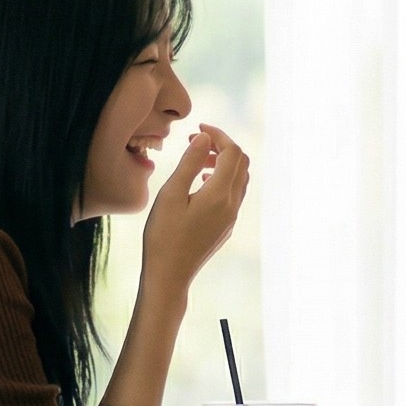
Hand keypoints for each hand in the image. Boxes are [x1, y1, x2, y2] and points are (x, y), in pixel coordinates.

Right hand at [141, 124, 249, 295]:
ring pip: (240, 179)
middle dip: (222, 147)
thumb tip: (204, 138)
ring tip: (198, 162)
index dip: (218, 135)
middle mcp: (232, 205)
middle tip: (195, 144)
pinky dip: (223, 180)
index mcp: (220, 194)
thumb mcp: (171, 194)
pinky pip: (234, 194)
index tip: (197, 130)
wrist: (170, 275)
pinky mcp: (226, 227)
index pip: (232, 152)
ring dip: (224, 163)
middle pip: (241, 163)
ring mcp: (231, 218)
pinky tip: (201, 184)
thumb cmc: (164, 236)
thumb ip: (190, 163)